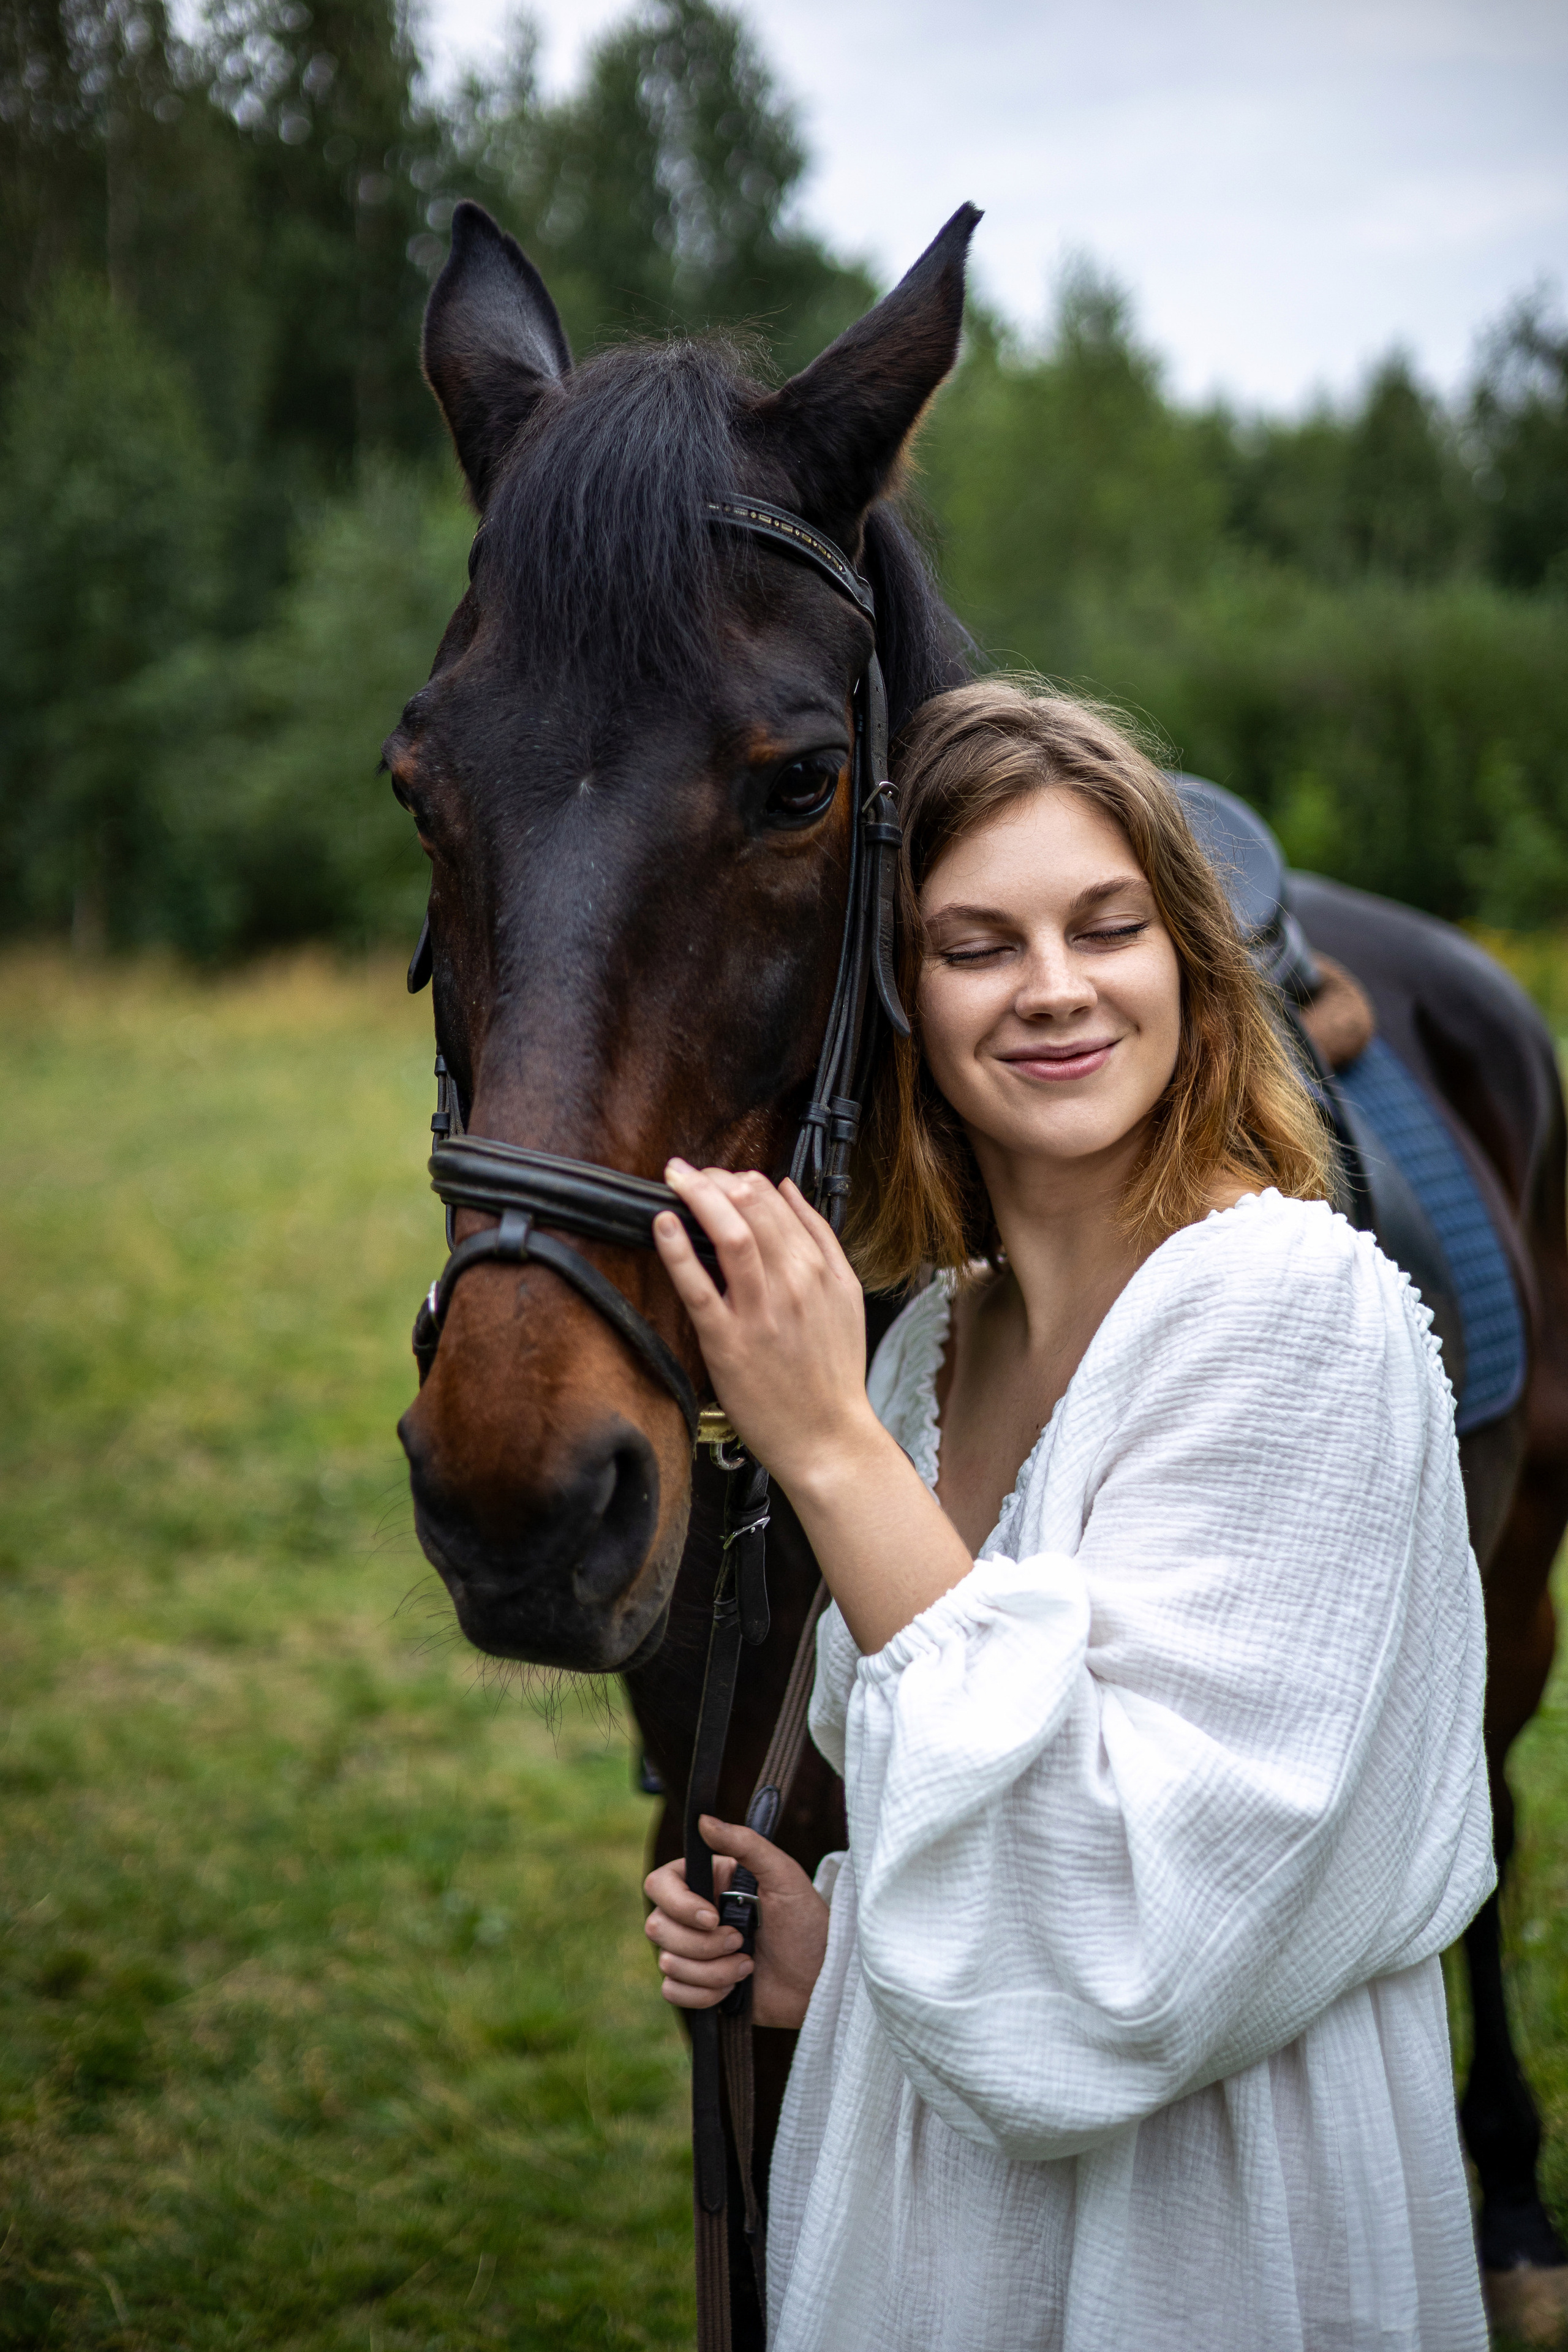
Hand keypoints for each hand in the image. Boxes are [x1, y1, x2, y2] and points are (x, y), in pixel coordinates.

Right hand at [644, 1816, 829, 2028]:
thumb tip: (703, 1820)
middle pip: (657, 1927)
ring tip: (747, 1965)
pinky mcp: (697, 1985)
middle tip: (742, 1941)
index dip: (679, 1905)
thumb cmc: (806, 1923)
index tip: (714, 1917)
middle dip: (703, 1944)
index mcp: (706, 1882)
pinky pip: (674, 1992)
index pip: (659, 1884)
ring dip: (713, 1971)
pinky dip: (706, 1994)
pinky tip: (735, 1986)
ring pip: (667, 1964)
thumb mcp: (783, 1875)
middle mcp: (692, 1915)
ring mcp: (693, 1952)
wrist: (820, 1980)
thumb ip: (745, 1843)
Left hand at [652, 1163, 876, 1486]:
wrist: (828, 1436)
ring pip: (731, 1234)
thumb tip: (790, 1188)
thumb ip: (821, 1236)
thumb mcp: (846, 1294)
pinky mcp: (728, 1343)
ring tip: (674, 1180)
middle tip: (687, 1172)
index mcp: (818, 1269)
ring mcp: (760, 1312)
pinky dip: (678, 1251)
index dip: (740, 1177)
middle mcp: (792, 1283)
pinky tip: (662, 1225)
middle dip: (714, 1177)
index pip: (775, 1198)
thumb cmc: (833, 1372)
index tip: (718, 1177)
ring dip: (698, 1196)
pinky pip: (698, 1288)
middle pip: (751, 1206)